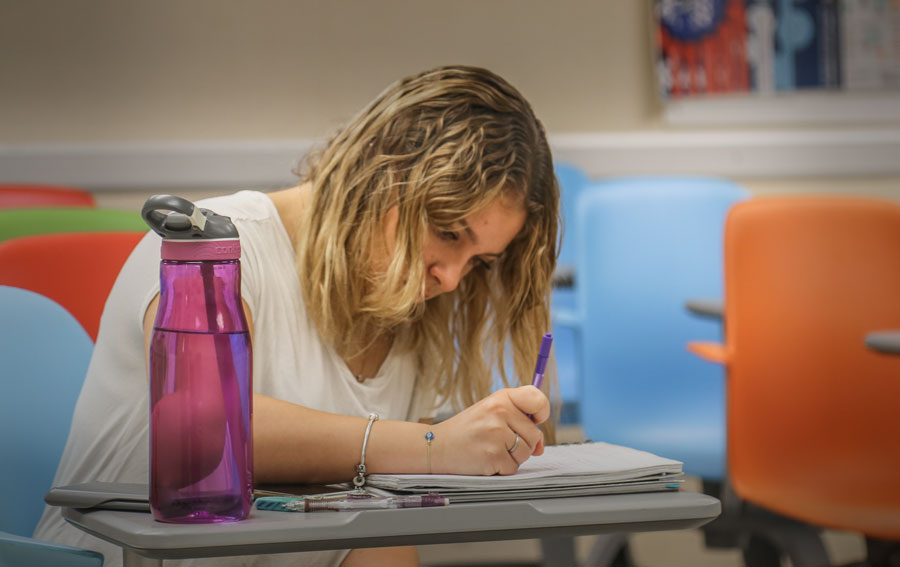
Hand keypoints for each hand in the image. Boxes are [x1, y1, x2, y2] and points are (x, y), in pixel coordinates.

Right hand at [432, 386, 548, 475]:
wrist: (437, 446)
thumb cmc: (468, 430)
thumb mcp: (492, 413)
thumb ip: (519, 422)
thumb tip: (539, 446)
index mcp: (502, 398)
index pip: (538, 400)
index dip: (541, 413)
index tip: (535, 420)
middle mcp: (500, 412)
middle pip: (534, 434)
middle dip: (522, 443)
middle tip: (497, 440)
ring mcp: (496, 434)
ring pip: (526, 453)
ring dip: (512, 457)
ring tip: (490, 449)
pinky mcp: (492, 455)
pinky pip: (513, 467)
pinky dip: (502, 468)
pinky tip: (485, 459)